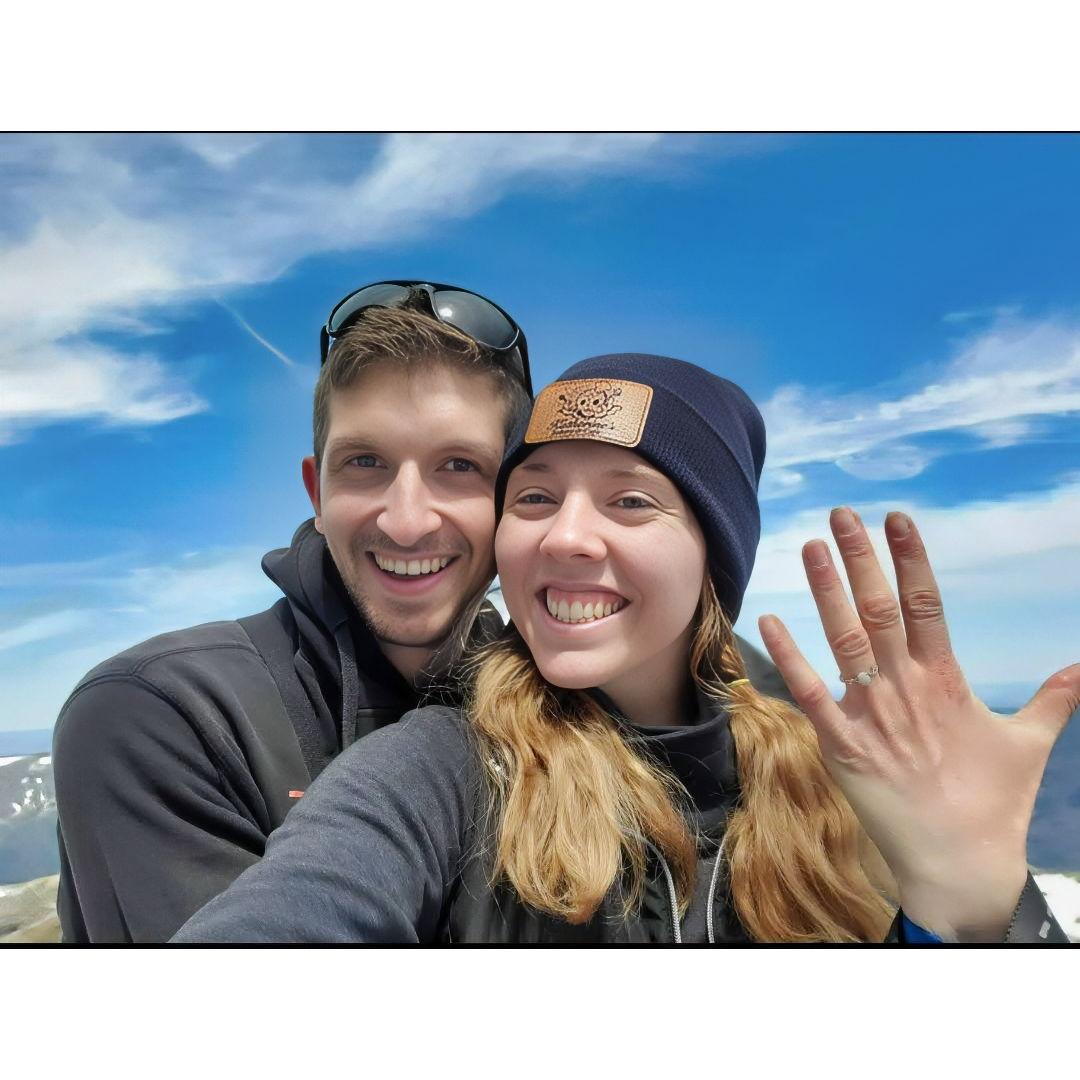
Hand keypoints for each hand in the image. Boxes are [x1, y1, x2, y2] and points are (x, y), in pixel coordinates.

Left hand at [758, 507, 1079, 941]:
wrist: (959, 864)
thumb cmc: (993, 803)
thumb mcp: (1028, 742)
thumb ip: (1054, 698)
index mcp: (947, 680)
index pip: (927, 604)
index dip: (911, 559)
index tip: (896, 519)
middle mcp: (906, 689)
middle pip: (880, 609)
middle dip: (861, 558)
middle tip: (842, 515)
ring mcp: (871, 716)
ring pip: (844, 640)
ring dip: (825, 591)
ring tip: (810, 546)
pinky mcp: (841, 747)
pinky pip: (808, 695)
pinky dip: (787, 657)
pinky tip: (769, 619)